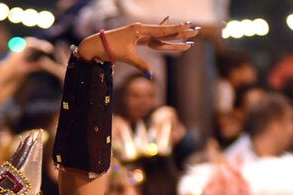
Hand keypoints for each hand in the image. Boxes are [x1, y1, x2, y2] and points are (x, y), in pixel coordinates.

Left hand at [78, 22, 198, 73]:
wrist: (96, 44)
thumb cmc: (109, 49)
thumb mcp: (127, 57)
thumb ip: (140, 64)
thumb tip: (150, 75)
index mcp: (140, 31)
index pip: (162, 31)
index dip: (176, 30)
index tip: (188, 28)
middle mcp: (141, 29)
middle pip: (165, 32)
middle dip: (180, 32)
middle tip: (195, 31)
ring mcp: (139, 33)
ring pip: (160, 34)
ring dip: (174, 33)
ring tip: (188, 30)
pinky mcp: (136, 37)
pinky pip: (152, 35)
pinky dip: (160, 31)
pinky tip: (167, 21)